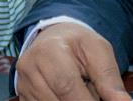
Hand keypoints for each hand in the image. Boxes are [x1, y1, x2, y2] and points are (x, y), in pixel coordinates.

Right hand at [16, 22, 130, 100]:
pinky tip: (70, 94)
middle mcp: (30, 66)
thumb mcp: (99, 51)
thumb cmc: (79, 43)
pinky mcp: (22, 95)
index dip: (86, 100)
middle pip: (56, 99)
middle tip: (95, 95)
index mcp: (51, 49)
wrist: (55, 37)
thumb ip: (109, 78)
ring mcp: (23, 83)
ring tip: (84, 89)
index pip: (67, 84)